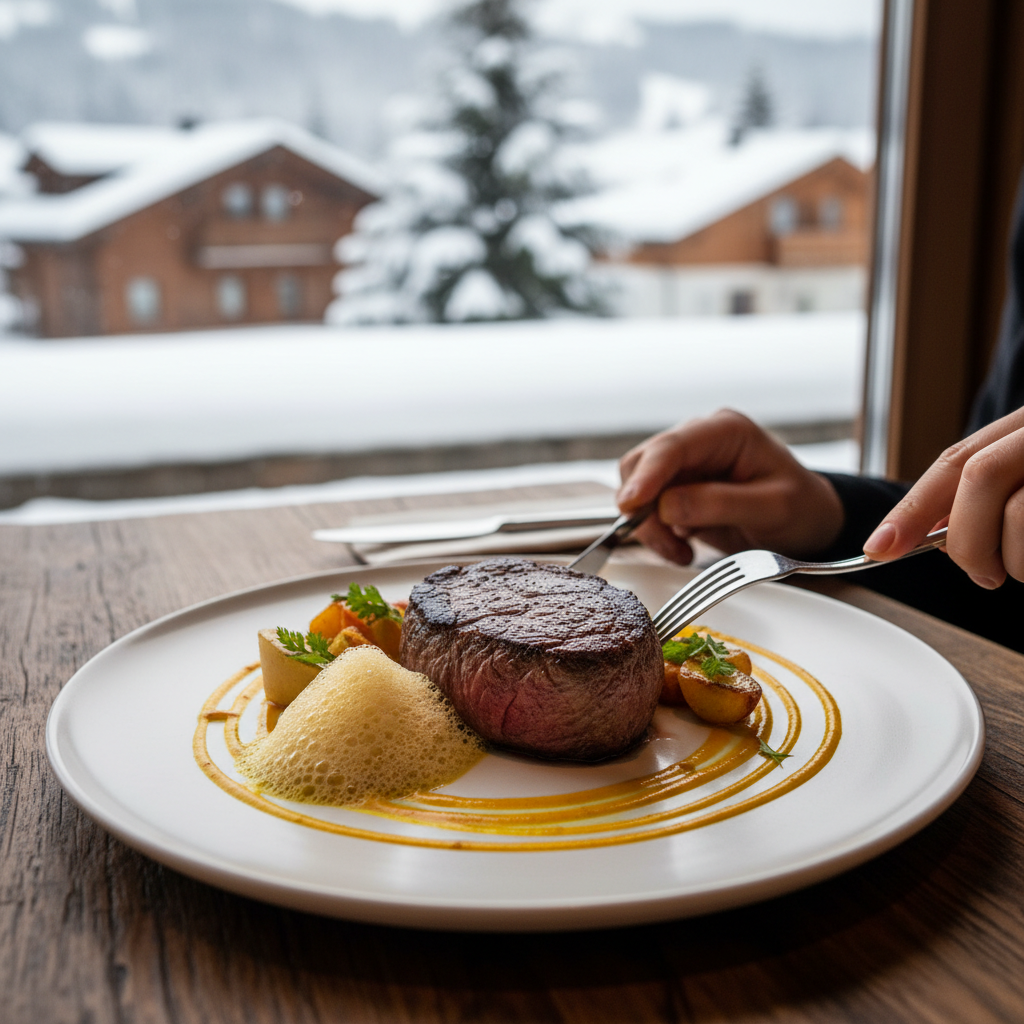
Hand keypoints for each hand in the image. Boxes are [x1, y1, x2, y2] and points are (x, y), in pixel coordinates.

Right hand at [617, 409, 844, 564]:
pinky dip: (656, 534)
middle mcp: (699, 441)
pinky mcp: (677, 490)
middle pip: (642, 466)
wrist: (809, 526)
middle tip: (668, 543)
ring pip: (636, 490)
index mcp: (726, 432)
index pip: (672, 447)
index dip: (646, 476)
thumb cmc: (802, 509)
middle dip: (644, 508)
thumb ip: (721, 504)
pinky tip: (682, 548)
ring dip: (649, 526)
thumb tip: (666, 507)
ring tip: (680, 551)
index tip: (631, 505)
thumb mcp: (773, 509)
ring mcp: (685, 465)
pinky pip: (646, 509)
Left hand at [863, 406, 1023, 587]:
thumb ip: (980, 496)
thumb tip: (933, 534)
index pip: (954, 460)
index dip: (911, 508)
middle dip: (966, 537)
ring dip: (1010, 558)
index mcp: (1022, 428)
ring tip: (1020, 568)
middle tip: (982, 574)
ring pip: (1016, 511)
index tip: (876, 548)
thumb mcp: (1022, 479)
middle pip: (978, 475)